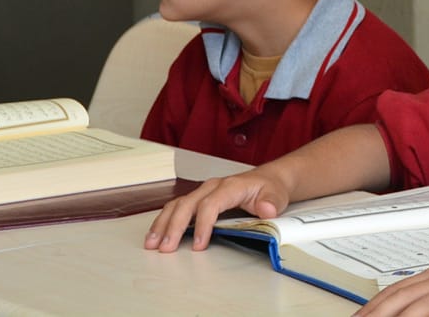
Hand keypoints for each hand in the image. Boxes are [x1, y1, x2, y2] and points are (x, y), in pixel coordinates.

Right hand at [143, 166, 290, 251]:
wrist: (268, 179)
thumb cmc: (269, 188)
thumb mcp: (276, 194)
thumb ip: (271, 202)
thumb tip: (267, 210)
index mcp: (230, 186)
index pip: (211, 204)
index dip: (202, 225)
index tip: (198, 245)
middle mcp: (213, 187)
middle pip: (188, 204)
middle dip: (174, 226)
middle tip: (166, 248)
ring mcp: (203, 192)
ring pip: (177, 205)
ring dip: (163, 224)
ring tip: (152, 243)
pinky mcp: (198, 199)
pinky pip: (177, 207)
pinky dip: (164, 221)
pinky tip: (156, 234)